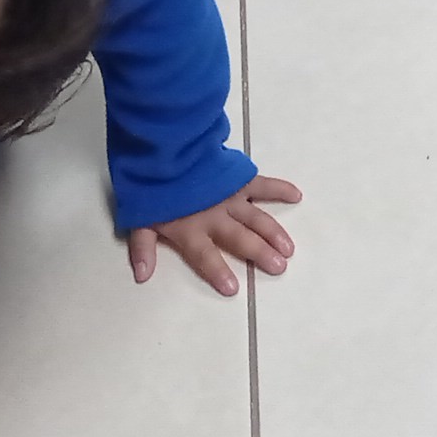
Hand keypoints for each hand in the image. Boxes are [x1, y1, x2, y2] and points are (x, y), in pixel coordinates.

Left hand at [129, 174, 301, 294]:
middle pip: (240, 238)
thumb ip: (143, 248)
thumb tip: (142, 276)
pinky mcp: (239, 179)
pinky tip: (297, 195)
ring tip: (289, 249)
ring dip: (274, 233)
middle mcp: (215, 216)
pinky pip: (262, 185)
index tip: (233, 288)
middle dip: (260, 253)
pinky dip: (279, 189)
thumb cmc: (153, 186)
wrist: (165, 148)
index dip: (218, 271)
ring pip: (256, 218)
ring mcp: (230, 197)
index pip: (205, 255)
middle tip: (279, 267)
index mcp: (191, 229)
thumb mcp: (140, 218)